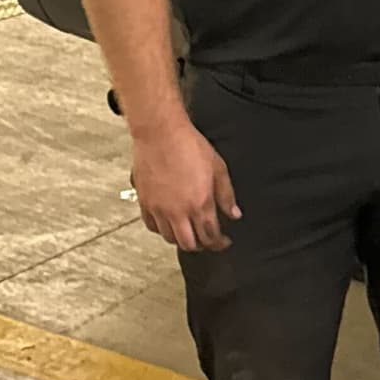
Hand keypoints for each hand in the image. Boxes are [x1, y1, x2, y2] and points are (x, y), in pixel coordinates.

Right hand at [131, 118, 239, 250]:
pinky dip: (162, 230)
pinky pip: (151, 226)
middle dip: (202, 245)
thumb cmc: (190, 146)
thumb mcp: (218, 169)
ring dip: (182, 239)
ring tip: (190, 232)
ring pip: (170, 238)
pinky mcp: (145, 202)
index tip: (224, 242)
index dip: (219, 243)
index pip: (210, 236)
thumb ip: (227, 195)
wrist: (161, 134)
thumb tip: (234, 214)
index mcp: (200, 204)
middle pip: (189, 244)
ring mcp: (159, 209)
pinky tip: (169, 224)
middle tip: (208, 240)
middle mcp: (178, 211)